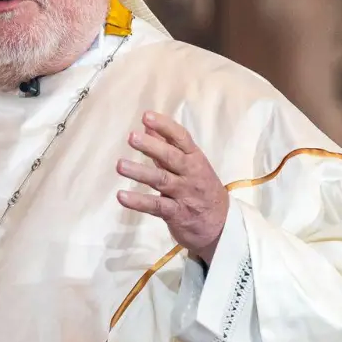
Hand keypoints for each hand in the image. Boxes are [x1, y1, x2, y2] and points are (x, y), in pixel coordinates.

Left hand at [116, 111, 227, 263]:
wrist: (222, 225)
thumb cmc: (201, 188)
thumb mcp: (190, 164)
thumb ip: (167, 146)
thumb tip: (148, 126)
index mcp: (195, 159)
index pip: (181, 138)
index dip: (164, 126)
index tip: (146, 116)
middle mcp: (191, 174)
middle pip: (171, 157)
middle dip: (151, 147)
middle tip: (132, 137)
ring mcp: (184, 194)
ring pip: (162, 180)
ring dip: (140, 172)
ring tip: (120, 165)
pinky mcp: (177, 214)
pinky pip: (156, 206)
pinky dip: (139, 202)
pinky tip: (122, 196)